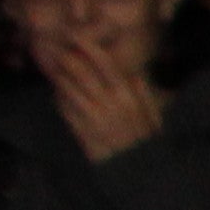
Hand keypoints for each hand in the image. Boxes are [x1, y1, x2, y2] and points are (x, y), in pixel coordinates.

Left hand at [41, 44, 167, 163]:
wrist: (139, 174)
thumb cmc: (148, 144)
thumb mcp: (154, 117)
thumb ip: (145, 94)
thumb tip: (136, 75)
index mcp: (129, 98)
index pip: (107, 66)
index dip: (90, 49)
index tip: (76, 36)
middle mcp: (110, 105)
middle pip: (83, 74)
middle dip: (68, 59)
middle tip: (58, 51)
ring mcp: (94, 119)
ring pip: (70, 90)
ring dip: (60, 77)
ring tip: (55, 69)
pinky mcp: (82, 132)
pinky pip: (65, 110)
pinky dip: (59, 99)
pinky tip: (58, 93)